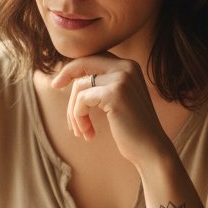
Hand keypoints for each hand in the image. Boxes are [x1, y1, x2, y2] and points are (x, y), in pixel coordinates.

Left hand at [50, 53, 170, 167]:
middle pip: (84, 64)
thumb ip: (102, 85)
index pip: (93, 58)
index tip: (56, 83)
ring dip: (74, 112)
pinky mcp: (114, 93)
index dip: (73, 68)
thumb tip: (73, 78)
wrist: (151, 150)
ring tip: (81, 131)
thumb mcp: (117, 101)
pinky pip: (82, 100)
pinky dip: (79, 117)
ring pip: (79, 86)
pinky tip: (88, 133)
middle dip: (66, 80)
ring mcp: (121, 78)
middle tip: (57, 92)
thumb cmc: (132, 130)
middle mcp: (127, 66)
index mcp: (129, 66)